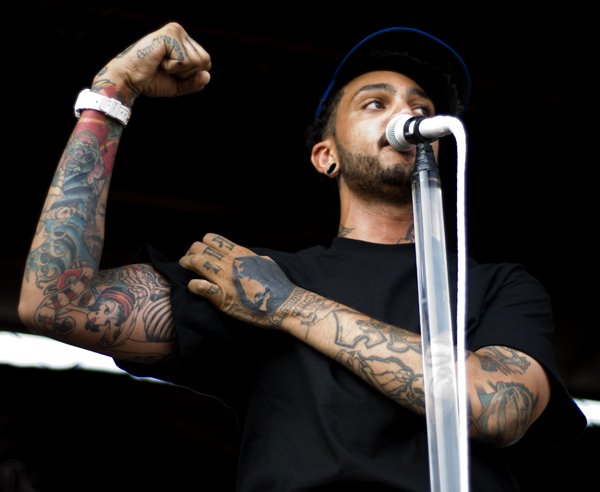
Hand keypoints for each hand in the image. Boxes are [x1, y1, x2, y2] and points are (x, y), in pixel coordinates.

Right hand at [93, 22, 210, 100]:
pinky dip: (172, 67)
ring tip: (161, 63)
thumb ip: (194, 82)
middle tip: (165, 68)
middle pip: (205, 61)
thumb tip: (207, 75)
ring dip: (179, 70)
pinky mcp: (170, 34)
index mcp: (184, 41)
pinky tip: (158, 60)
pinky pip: (185, 60)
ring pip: (196, 61)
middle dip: (187, 73)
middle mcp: (181, 32)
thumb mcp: (178, 85)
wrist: (129, 79)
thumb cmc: (151, 81)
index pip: (206, 63)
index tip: (171, 72)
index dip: (191, 75)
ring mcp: (176, 31)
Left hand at [178, 233, 296, 328]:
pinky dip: (193, 286)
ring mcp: (225, 279)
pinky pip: (199, 286)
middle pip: (199, 247)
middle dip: (190, 253)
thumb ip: (251, 258)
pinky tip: (194, 287)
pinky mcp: (222, 298)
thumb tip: (246, 256)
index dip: (202, 244)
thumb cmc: (279, 285)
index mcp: (240, 253)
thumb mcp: (266, 262)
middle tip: (188, 261)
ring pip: (195, 261)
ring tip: (184, 269)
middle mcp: (230, 263)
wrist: (285, 305)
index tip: (200, 252)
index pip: (211, 238)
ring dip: (186, 264)